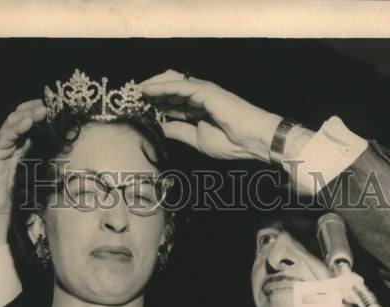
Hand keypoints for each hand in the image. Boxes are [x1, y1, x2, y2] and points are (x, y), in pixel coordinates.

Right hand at [0, 99, 47, 250]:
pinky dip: (14, 128)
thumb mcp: (37, 176)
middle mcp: (9, 143)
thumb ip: (46, 163)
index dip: (39, 114)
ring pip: (11, 123)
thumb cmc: (18, 197)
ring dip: (26, 115)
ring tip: (40, 110)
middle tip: (48, 106)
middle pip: (20, 118)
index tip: (54, 109)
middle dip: (33, 110)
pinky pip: (4, 137)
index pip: (29, 123)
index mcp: (20, 146)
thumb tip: (68, 154)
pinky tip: (26, 123)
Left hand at [139, 70, 280, 162]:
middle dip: (153, 90)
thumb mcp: (197, 139)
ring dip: (154, 85)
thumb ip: (179, 131)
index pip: (174, 102)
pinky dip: (162, 87)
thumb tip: (162, 128)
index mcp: (198, 109)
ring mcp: (202, 92)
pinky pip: (179, 86)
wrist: (251, 140)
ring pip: (172, 82)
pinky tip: (149, 91)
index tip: (142, 107)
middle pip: (171, 87)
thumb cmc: (231, 142)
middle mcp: (199, 97)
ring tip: (138, 91)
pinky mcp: (205, 90)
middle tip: (137, 96)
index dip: (157, 103)